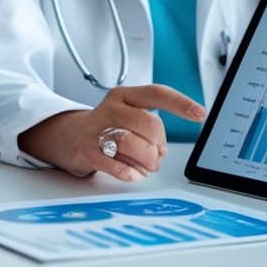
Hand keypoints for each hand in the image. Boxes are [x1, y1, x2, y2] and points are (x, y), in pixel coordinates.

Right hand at [18, 85, 206, 181]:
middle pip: (149, 125)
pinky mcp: (87, 150)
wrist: (66, 136)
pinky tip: (130, 172)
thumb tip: (161, 151)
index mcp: (124, 96)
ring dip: (145, 162)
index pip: (157, 93)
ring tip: (144, 167)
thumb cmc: (104, 127)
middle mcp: (111, 108)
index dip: (181, 104)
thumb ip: (148, 128)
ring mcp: (97, 128)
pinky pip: (116, 164)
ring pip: (133, 145)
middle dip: (158, 146)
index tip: (200, 114)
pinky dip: (129, 172)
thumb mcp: (127, 115)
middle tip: (156, 157)